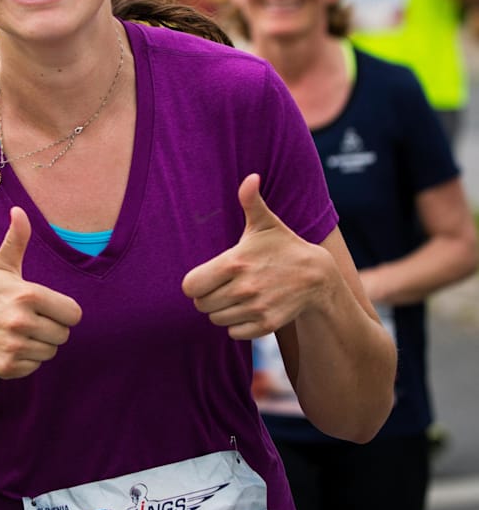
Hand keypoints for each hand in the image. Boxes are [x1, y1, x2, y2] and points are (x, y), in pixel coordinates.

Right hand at [0, 207, 81, 379]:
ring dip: (37, 345)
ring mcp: (14, 346)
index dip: (61, 311)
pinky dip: (24, 360)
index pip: (73, 313)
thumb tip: (18, 210)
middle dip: (49, 329)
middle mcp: (22, 322)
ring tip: (15, 334)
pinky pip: (35, 366)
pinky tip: (7, 348)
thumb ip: (16, 240)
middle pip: (63, 334)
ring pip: (50, 352)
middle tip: (26, 322)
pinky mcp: (7, 366)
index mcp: (28, 295)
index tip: (42, 308)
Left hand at [182, 174, 333, 339]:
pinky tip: (249, 308)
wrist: (318, 277)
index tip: (208, 277)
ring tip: (238, 295)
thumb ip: (251, 201)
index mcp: (233, 263)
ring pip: (216, 319)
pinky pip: (234, 333)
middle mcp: (243, 288)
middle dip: (208, 297)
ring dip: (223, 310)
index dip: (196, 283)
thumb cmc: (284, 247)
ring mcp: (256, 308)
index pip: (190, 287)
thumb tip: (251, 177)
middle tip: (224, 286)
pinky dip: (237, 325)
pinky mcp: (266, 325)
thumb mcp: (265, 224)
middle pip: (201, 305)